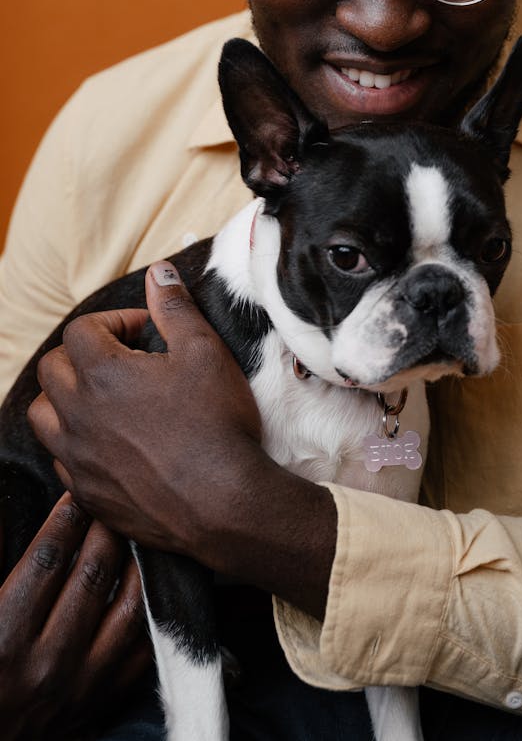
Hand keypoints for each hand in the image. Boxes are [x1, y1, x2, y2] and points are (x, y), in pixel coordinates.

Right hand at [0, 493, 148, 740]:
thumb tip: (4, 513)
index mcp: (4, 639)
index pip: (47, 560)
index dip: (65, 518)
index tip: (75, 491)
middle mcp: (47, 663)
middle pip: (93, 574)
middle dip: (106, 527)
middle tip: (113, 499)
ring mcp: (82, 685)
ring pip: (128, 606)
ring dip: (136, 561)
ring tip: (138, 530)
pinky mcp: (104, 700)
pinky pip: (144, 644)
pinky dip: (150, 607)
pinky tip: (150, 578)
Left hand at [29, 261, 335, 619]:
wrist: (223, 502)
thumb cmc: (216, 424)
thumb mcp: (205, 351)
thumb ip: (175, 308)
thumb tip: (160, 273)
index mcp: (101, 374)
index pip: (81, 329)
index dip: (114, 321)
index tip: (144, 331)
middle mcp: (77, 414)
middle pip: (52, 368)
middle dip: (84, 354)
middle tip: (124, 360)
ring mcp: (77, 457)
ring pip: (43, 415)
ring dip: (66, 398)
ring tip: (105, 400)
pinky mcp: (87, 492)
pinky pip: (61, 459)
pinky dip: (76, 443)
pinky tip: (111, 443)